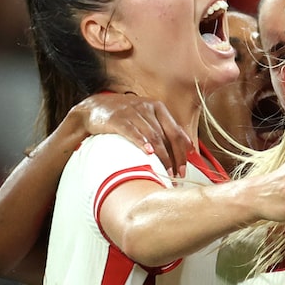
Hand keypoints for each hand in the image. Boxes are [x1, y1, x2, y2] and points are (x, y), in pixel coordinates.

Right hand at [71, 93, 192, 176]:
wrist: (94, 108)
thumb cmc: (125, 116)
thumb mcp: (148, 117)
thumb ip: (168, 129)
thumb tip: (189, 145)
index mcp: (158, 108)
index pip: (175, 133)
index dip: (181, 153)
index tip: (183, 170)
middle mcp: (147, 107)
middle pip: (166, 137)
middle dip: (173, 159)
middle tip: (175, 176)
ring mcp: (132, 112)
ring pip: (152, 136)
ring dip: (160, 157)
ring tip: (164, 172)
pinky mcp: (117, 119)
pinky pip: (132, 131)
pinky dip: (141, 142)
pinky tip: (148, 153)